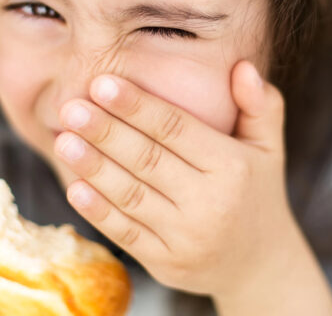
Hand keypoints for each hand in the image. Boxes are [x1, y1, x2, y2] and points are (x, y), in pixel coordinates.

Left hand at [54, 59, 294, 299]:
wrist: (258, 265)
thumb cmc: (256, 191)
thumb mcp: (269, 147)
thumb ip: (260, 105)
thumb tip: (243, 66)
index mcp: (232, 167)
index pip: (176, 129)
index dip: (137, 106)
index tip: (102, 83)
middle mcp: (210, 203)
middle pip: (147, 160)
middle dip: (105, 132)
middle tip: (70, 108)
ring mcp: (186, 238)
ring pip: (131, 196)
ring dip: (93, 167)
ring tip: (63, 140)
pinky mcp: (165, 263)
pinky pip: (125, 234)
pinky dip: (97, 210)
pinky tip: (73, 186)